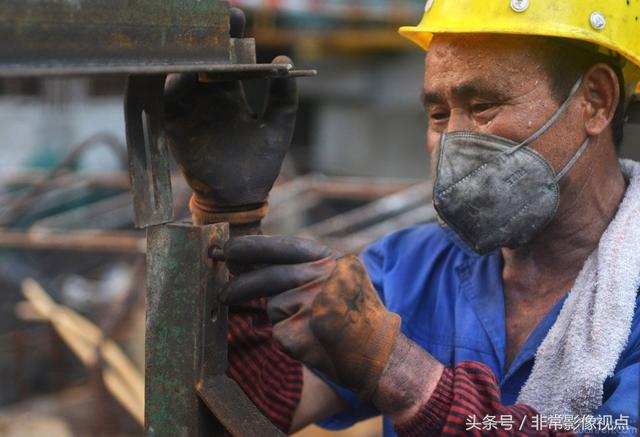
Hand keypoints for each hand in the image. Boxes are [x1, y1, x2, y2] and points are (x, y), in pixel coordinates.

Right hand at [163, 9, 297, 224]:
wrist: (240, 196)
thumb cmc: (261, 163)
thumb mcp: (278, 126)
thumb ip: (284, 96)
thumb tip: (284, 61)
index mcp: (230, 92)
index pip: (227, 55)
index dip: (229, 35)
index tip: (234, 15)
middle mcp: (205, 95)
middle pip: (199, 56)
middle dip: (201, 34)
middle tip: (204, 14)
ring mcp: (188, 107)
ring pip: (178, 70)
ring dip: (181, 51)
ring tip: (188, 32)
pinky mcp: (173, 122)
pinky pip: (162, 94)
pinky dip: (162, 77)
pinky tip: (170, 63)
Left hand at [218, 235, 401, 399]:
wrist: (380, 354)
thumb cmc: (355, 315)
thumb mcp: (338, 279)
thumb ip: (302, 267)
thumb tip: (248, 260)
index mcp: (332, 260)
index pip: (284, 246)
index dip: (252, 247)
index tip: (227, 250)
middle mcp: (324, 277)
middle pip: (270, 276)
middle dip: (240, 285)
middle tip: (222, 293)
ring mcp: (314, 303)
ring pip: (274, 306)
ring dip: (282, 317)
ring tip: (311, 326)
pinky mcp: (304, 331)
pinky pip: (279, 332)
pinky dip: (289, 339)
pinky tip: (312, 342)